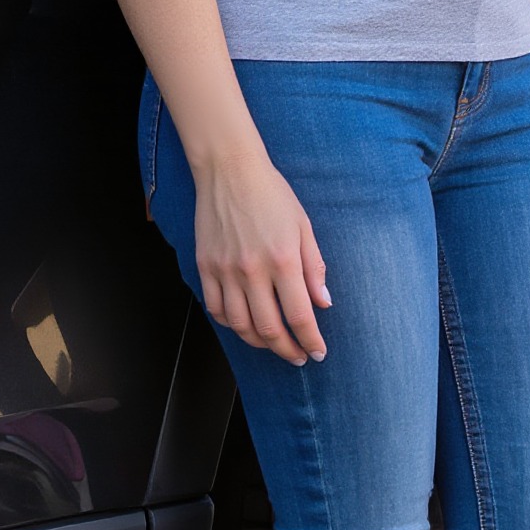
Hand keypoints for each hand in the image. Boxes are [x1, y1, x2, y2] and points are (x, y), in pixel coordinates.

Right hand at [193, 147, 329, 365]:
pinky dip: (231, 325)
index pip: (299, 314)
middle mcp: (253, 270)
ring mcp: (225, 271)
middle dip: (286, 349)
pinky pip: (216, 310)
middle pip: (269, 329)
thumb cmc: (273, 194)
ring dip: (259, 343)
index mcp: (283, 258)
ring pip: (240, 326)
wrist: (231, 171)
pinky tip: (244, 325)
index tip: (317, 352)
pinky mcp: (205, 268)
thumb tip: (323, 303)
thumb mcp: (303, 225)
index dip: (310, 339)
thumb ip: (314, 267)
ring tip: (274, 345)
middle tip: (297, 357)